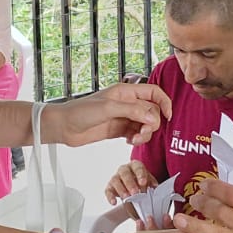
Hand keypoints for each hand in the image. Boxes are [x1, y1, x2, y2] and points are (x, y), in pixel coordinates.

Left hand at [44, 82, 171, 147]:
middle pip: (152, 111)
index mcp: (126, 92)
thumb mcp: (109, 108)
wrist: (64, 126)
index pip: (154, 92)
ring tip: (134, 139)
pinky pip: (136, 133)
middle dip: (152, 123)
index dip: (164, 103)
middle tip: (142, 132)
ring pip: (145, 124)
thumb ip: (133, 111)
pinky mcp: (118, 130)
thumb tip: (154, 118)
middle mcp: (127, 103)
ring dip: (145, 133)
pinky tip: (129, 141)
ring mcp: (123, 117)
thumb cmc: (81, 111)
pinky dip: (138, 138)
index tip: (168, 116)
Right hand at [104, 160, 157, 206]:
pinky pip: (108, 190)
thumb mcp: (148, 180)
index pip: (137, 167)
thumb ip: (151, 183)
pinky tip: (114, 202)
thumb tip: (154, 187)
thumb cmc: (141, 181)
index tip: (143, 183)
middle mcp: (124, 169)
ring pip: (115, 181)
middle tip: (135, 192)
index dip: (140, 175)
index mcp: (135, 166)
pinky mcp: (110, 186)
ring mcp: (116, 177)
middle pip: (125, 173)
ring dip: (121, 190)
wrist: (133, 185)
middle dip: (130, 183)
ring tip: (126, 198)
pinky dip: (110, 197)